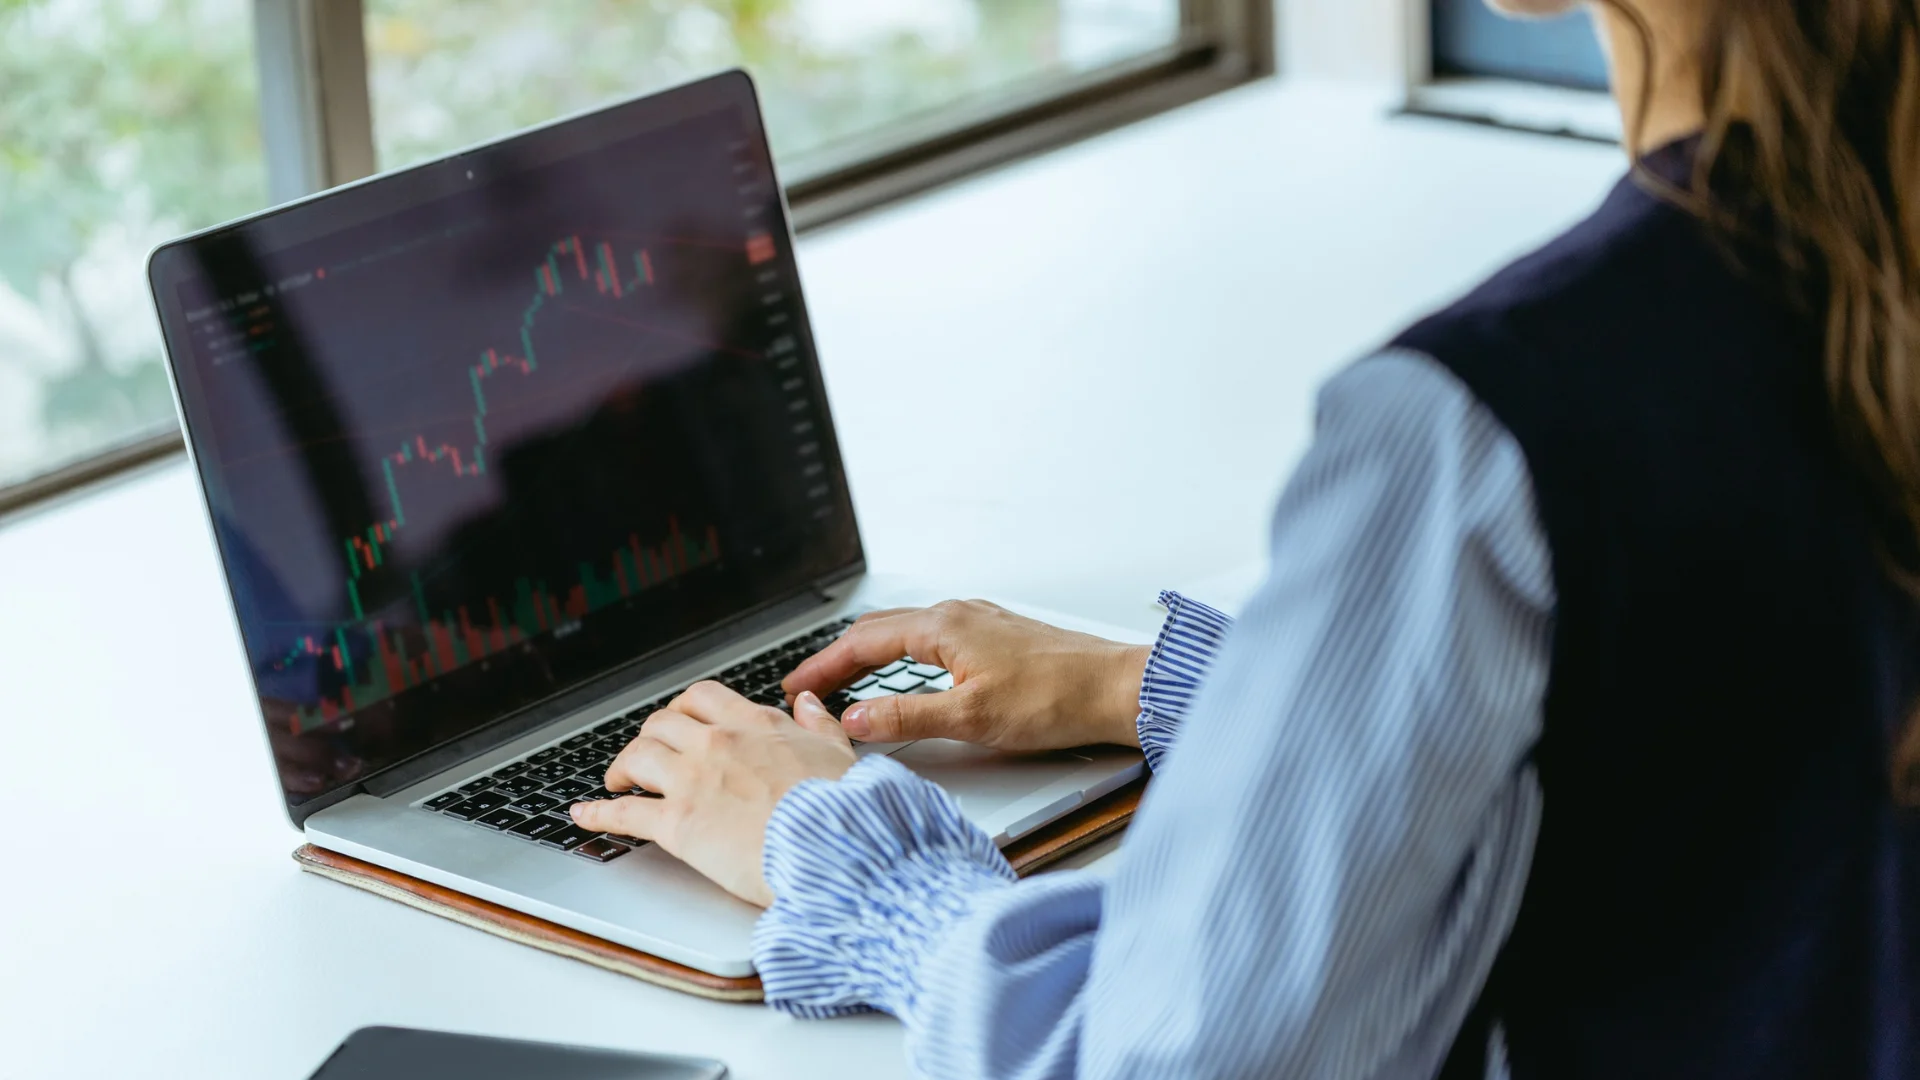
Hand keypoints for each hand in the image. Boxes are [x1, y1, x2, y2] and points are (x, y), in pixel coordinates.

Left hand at [570, 683, 855, 906]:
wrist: (831, 845)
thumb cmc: (840, 806)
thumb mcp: (838, 752)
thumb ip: (818, 724)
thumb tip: (810, 703)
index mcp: (755, 725)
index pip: (703, 698)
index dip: (683, 709)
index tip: (680, 721)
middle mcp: (717, 743)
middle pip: (662, 723)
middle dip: (649, 737)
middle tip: (646, 754)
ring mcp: (692, 780)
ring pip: (637, 756)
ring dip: (620, 767)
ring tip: (616, 781)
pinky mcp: (677, 823)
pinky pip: (623, 812)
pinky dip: (598, 812)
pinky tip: (585, 814)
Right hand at [782, 600, 1149, 751]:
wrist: (1117, 690)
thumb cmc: (1057, 698)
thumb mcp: (971, 717)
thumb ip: (906, 718)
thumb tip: (853, 721)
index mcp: (944, 626)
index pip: (863, 642)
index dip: (823, 667)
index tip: (795, 688)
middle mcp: (958, 615)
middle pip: (879, 631)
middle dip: (838, 659)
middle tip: (808, 689)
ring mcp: (979, 622)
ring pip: (906, 632)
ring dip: (869, 656)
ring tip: (845, 683)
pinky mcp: (997, 637)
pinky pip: (931, 638)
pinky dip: (901, 655)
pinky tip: (906, 675)